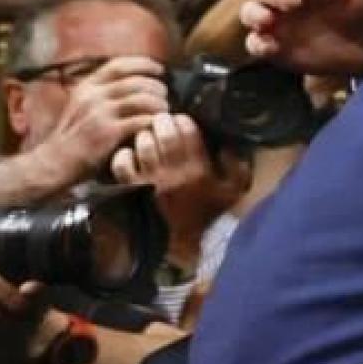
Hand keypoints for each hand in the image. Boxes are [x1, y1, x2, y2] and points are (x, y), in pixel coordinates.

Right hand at [26, 56, 169, 189]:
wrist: (55, 162)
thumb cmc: (73, 136)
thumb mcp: (81, 105)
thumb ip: (102, 92)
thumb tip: (133, 82)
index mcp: (87, 86)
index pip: (119, 64)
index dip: (144, 64)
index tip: (160, 70)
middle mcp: (93, 96)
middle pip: (136, 81)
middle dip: (157, 87)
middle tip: (165, 96)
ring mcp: (100, 113)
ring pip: (143, 99)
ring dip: (160, 105)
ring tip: (164, 112)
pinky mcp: (108, 132)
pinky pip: (141, 121)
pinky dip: (154, 122)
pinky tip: (157, 127)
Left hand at [110, 113, 249, 268]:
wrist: (179, 243)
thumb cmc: (206, 214)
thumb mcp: (233, 193)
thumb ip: (239, 169)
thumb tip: (230, 146)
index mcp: (199, 169)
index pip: (188, 129)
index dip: (183, 120)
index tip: (181, 122)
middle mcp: (174, 172)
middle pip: (163, 131)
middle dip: (162, 122)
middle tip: (161, 123)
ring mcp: (150, 180)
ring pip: (143, 143)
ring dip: (144, 136)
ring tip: (147, 138)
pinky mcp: (131, 188)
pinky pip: (122, 162)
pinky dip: (124, 155)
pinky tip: (131, 156)